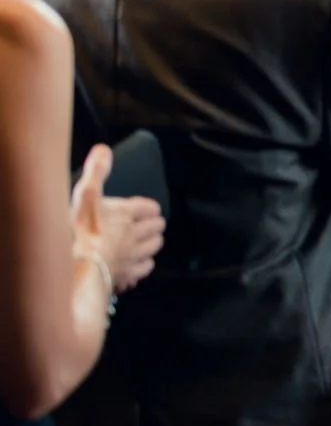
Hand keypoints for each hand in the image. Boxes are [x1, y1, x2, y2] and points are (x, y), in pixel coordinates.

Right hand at [70, 145, 164, 292]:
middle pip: (155, 228)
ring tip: (144, 243)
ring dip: (151, 244)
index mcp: (127, 214)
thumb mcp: (86, 195)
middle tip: (147, 225)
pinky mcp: (127, 275)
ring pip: (153, 248)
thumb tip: (103, 150)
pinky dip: (141, 267)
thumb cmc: (81, 230)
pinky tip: (134, 266)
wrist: (79, 268)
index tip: (145, 209)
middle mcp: (135, 235)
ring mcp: (133, 256)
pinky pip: (143, 270)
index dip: (148, 208)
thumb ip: (96, 173)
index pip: (150, 208)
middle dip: (154, 225)